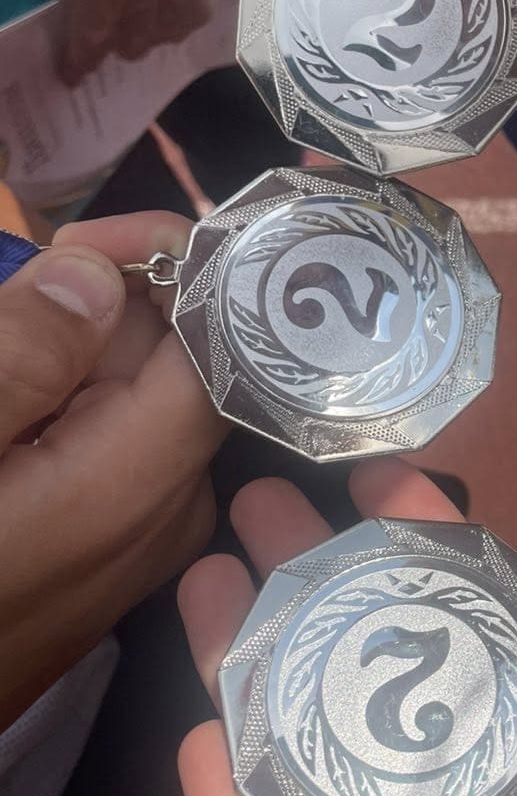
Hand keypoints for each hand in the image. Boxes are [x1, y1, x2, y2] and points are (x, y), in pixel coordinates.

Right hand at [0, 213, 223, 725]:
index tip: (77, 241)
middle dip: (96, 310)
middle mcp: (169, 511)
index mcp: (139, 480)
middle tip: (10, 290)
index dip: (168, 272)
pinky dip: (61, 409)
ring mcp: (142, 540)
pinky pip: (109, 449)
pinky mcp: (107, 554)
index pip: (216, 344)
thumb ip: (22, 359)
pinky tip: (6, 413)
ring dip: (66, 359)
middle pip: (174, 367)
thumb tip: (98, 280)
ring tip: (1, 345)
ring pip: (135, 403)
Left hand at [55, 0, 212, 83]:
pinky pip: (186, 22)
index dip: (79, 64)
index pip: (86, 55)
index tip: (74, 72)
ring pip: (159, 38)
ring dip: (152, 23)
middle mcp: (134, 29)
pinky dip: (179, 10)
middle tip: (118, 10)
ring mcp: (170, 21)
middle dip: (120, 35)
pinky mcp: (200, 8)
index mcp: (95, 15)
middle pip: (127, 49)